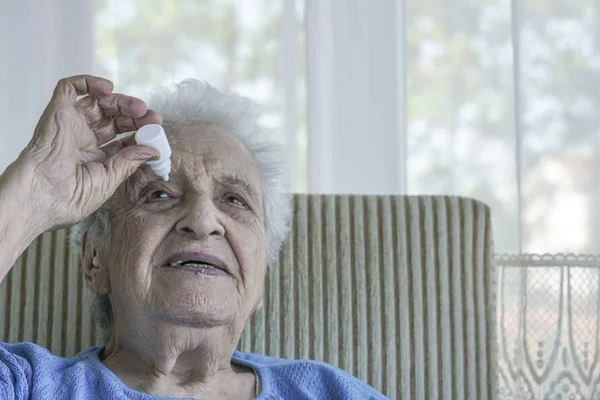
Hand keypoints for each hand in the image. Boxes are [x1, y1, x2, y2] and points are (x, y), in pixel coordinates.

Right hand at [17, 74, 160, 229]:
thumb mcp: (109, 180)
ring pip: (98, 103)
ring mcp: (71, 125)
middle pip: (114, 120)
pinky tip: (107, 88)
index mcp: (95, 159)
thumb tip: (154, 151)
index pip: (122, 140)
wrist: (42, 195)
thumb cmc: (69, 197)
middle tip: (152, 117)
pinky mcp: (58, 111)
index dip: (140, 133)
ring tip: (137, 107)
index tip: (156, 130)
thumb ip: (130, 162)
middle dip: (135, 117)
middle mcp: (83, 140)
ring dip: (120, 101)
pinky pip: (69, 88)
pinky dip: (88, 82)